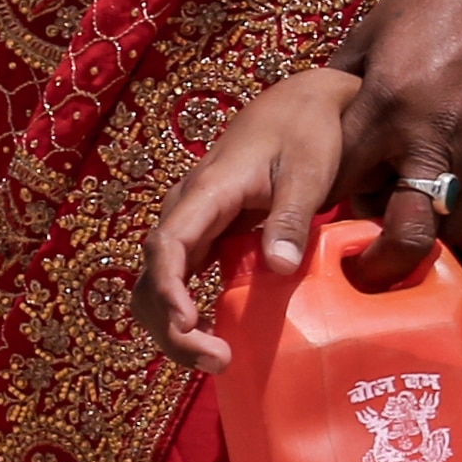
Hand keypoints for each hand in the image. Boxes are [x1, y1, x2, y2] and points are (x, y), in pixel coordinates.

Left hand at [135, 0, 461, 352]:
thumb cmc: (429, 4)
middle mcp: (429, 140)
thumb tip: (321, 130)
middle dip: (376, 265)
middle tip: (357, 275)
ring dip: (415, 236)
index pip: (337, 182)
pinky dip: (448, 213)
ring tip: (396, 225)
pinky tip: (431, 198)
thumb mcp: (369, 38)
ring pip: (443, 230)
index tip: (307, 217)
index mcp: (386, 106)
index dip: (317, 206)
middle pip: (401, 231)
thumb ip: (343, 91)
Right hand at [136, 65, 365, 370]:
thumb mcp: (308, 168)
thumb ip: (291, 215)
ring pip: (158, 282)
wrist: (303, 101)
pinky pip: (179, 278)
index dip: (168, 288)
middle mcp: (187, 208)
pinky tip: (215, 337)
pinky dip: (185, 312)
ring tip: (216, 359)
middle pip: (152, 275)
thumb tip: (279, 267)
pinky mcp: (205, 233)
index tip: (188, 322)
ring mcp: (192, 222)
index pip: (166, 244)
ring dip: (174, 326)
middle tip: (216, 360)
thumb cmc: (307, 129)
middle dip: (170, 325)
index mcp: (207, 189)